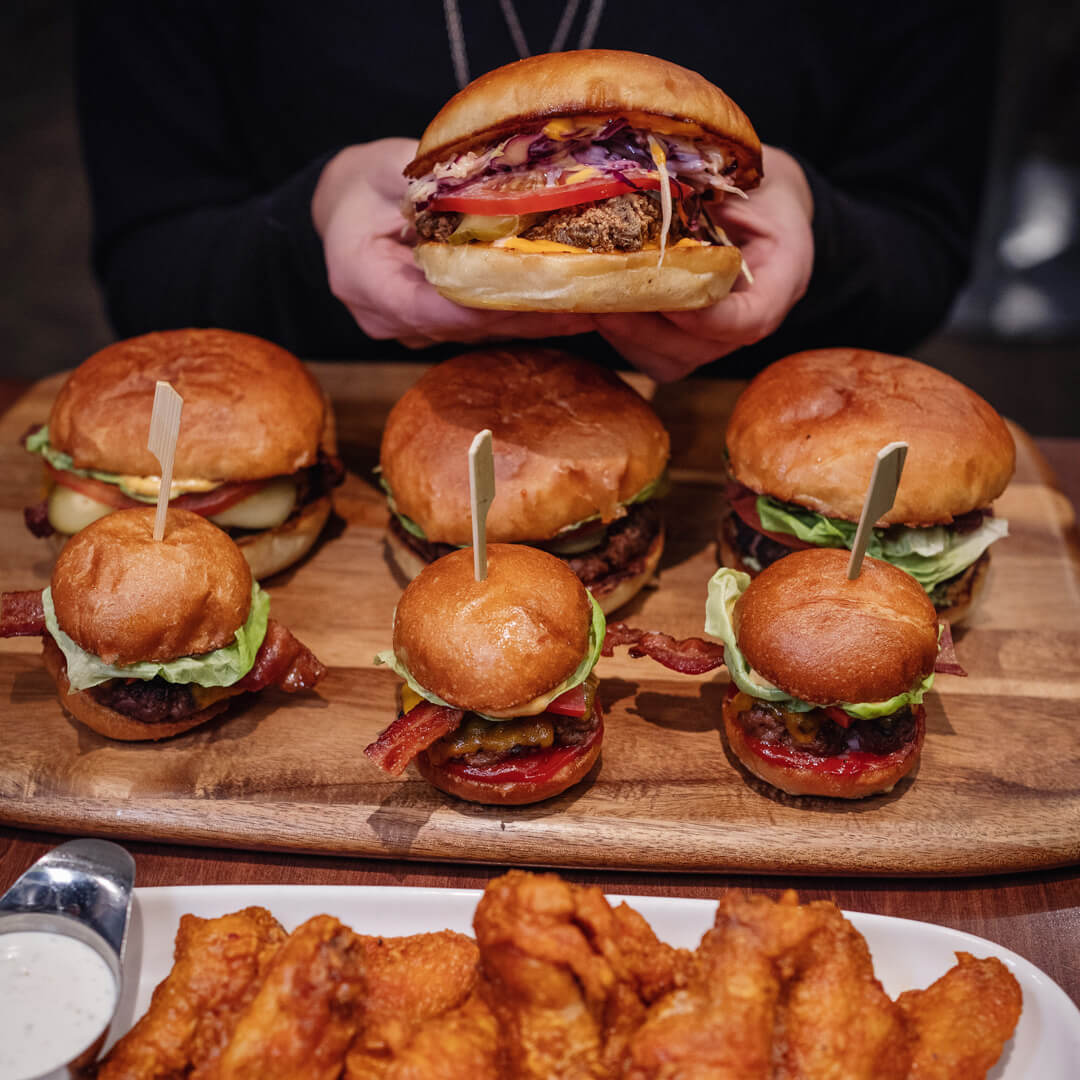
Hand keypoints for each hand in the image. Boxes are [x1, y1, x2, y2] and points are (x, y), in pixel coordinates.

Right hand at [312, 139, 594, 347]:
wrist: (345, 208)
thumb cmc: (363, 183)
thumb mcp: (388, 167)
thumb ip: (429, 180)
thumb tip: (486, 180)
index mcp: (361, 280)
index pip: (430, 304)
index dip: (486, 305)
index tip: (537, 297)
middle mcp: (383, 317)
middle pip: (462, 326)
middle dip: (524, 318)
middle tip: (583, 308)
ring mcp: (407, 330)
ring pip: (475, 334)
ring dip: (531, 324)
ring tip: (588, 311)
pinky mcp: (431, 330)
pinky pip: (478, 330)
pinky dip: (519, 319)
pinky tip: (566, 312)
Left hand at [591, 146, 813, 379]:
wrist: (763, 202)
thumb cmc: (757, 186)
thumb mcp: (746, 175)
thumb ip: (709, 190)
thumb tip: (647, 189)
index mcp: (783, 276)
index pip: (753, 319)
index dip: (712, 320)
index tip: (673, 304)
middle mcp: (749, 319)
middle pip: (699, 348)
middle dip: (647, 327)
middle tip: (604, 300)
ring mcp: (715, 338)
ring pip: (670, 359)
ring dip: (626, 335)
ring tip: (591, 304)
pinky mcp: (684, 341)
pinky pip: (652, 355)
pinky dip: (619, 336)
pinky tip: (593, 309)